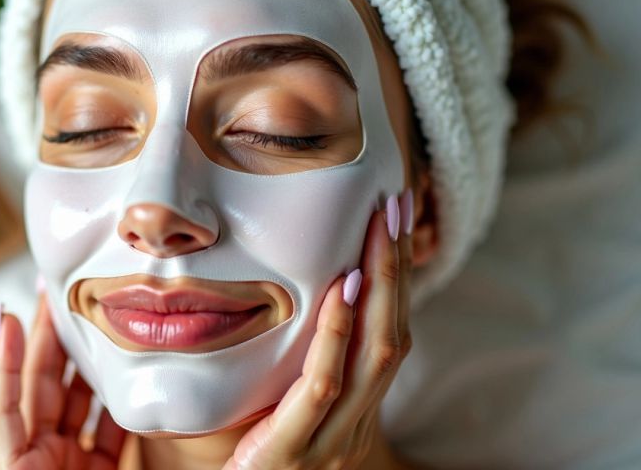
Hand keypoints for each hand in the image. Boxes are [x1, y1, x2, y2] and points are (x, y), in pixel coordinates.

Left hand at [0, 296, 127, 468]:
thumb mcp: (12, 466)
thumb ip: (5, 414)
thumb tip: (5, 344)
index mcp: (13, 455)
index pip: (8, 395)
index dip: (8, 355)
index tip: (13, 317)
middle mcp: (40, 453)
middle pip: (44, 387)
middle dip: (52, 340)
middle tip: (61, 299)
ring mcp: (72, 461)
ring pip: (79, 403)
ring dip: (88, 365)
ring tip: (96, 325)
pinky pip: (112, 432)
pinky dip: (120, 404)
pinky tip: (129, 377)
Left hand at [225, 193, 413, 469]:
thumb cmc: (259, 460)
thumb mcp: (286, 408)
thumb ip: (299, 364)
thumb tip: (297, 295)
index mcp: (355, 408)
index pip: (385, 333)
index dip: (394, 279)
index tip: (390, 223)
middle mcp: (357, 422)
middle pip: (390, 334)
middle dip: (394, 269)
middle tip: (392, 208)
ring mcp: (333, 437)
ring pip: (372, 354)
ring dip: (378, 288)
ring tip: (376, 232)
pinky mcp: (296, 449)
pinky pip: (324, 384)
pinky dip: (336, 334)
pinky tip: (340, 290)